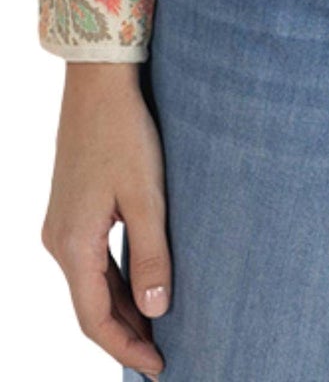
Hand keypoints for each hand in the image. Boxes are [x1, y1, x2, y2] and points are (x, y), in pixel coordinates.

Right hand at [41, 62, 169, 376]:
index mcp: (72, 245)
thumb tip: (156, 310)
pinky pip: (91, 261)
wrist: (98, 83)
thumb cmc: (124, 133)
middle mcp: (58, 242)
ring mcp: (61, 226)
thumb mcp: (146, 195)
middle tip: (162, 356)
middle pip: (91, 307)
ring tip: (157, 329)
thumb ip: (151, 254)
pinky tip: (140, 286)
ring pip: (91, 284)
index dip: (126, 348)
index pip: (95, 320)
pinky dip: (115, 281)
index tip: (157, 368)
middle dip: (125, 335)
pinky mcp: (71, 210)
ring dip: (122, 308)